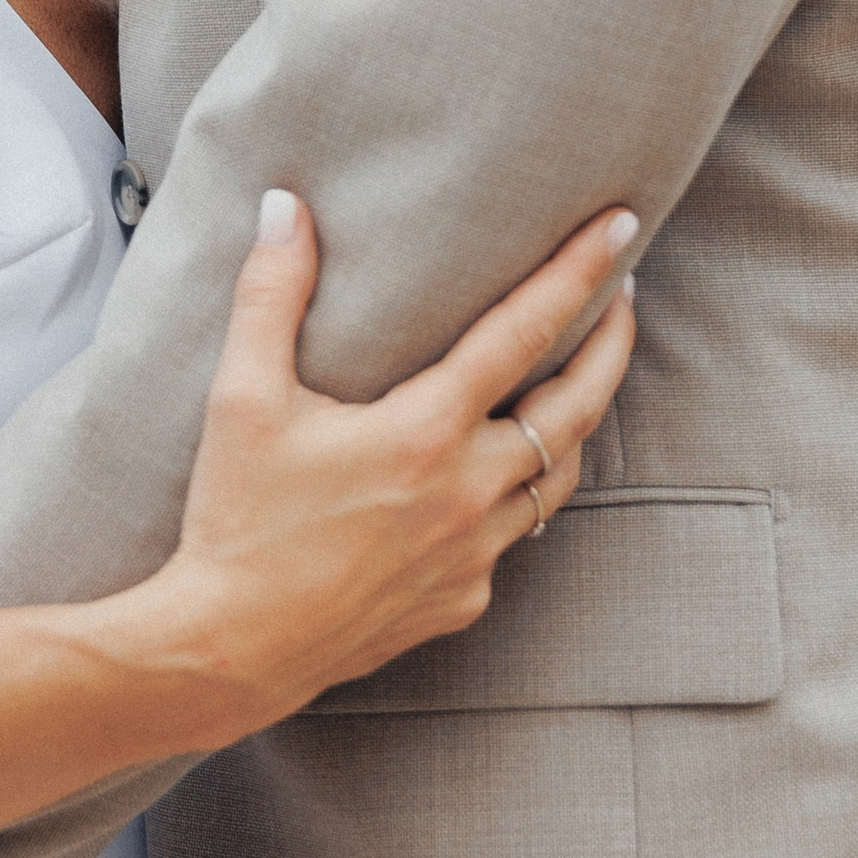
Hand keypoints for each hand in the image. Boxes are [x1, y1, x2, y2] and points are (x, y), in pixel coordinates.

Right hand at [159, 192, 637, 732]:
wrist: (231, 649)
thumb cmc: (235, 520)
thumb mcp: (241, 399)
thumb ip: (270, 294)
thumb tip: (284, 207)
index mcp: (427, 431)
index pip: (526, 331)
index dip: (578, 272)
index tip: (620, 226)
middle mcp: (468, 492)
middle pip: (577, 406)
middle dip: (613, 345)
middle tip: (626, 296)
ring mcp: (474, 554)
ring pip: (556, 478)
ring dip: (571, 423)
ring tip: (571, 381)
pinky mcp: (463, 600)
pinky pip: (511, 537)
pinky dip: (513, 495)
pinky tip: (490, 475)